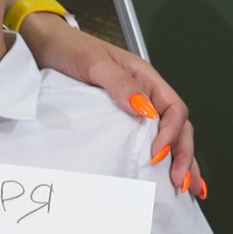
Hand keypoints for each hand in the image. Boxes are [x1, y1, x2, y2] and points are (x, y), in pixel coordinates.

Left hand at [18, 12, 204, 198]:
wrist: (43, 45)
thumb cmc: (70, 49)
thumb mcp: (95, 63)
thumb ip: (121, 84)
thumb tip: (146, 111)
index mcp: (147, 79)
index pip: (173, 109)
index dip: (172, 134)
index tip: (157, 154)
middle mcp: (148, 95)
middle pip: (179, 127)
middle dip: (185, 156)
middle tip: (181, 183)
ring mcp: (136, 109)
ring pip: (171, 137)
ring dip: (182, 162)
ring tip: (189, 188)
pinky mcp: (121, 121)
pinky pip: (148, 141)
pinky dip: (163, 160)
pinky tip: (167, 178)